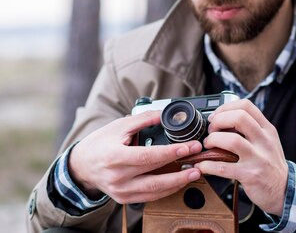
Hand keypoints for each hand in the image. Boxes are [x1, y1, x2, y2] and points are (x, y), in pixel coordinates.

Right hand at [68, 111, 202, 203]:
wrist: (81, 165)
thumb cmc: (100, 144)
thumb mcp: (119, 126)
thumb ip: (143, 119)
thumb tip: (165, 114)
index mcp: (115, 156)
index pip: (148, 156)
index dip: (171, 152)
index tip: (189, 147)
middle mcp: (117, 177)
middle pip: (154, 176)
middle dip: (180, 170)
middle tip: (198, 162)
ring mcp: (120, 191)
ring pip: (154, 191)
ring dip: (177, 183)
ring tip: (194, 173)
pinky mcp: (124, 199)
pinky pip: (149, 197)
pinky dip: (167, 190)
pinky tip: (179, 181)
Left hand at [194, 100, 288, 215]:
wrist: (283, 189)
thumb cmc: (271, 164)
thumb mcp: (267, 141)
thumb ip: (252, 129)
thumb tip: (224, 120)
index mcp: (267, 129)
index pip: (246, 106)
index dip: (226, 108)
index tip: (216, 116)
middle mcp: (264, 141)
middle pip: (239, 118)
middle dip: (219, 120)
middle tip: (211, 130)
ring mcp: (258, 158)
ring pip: (232, 140)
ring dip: (213, 140)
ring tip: (208, 145)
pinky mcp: (250, 175)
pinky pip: (224, 167)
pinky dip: (208, 165)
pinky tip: (203, 166)